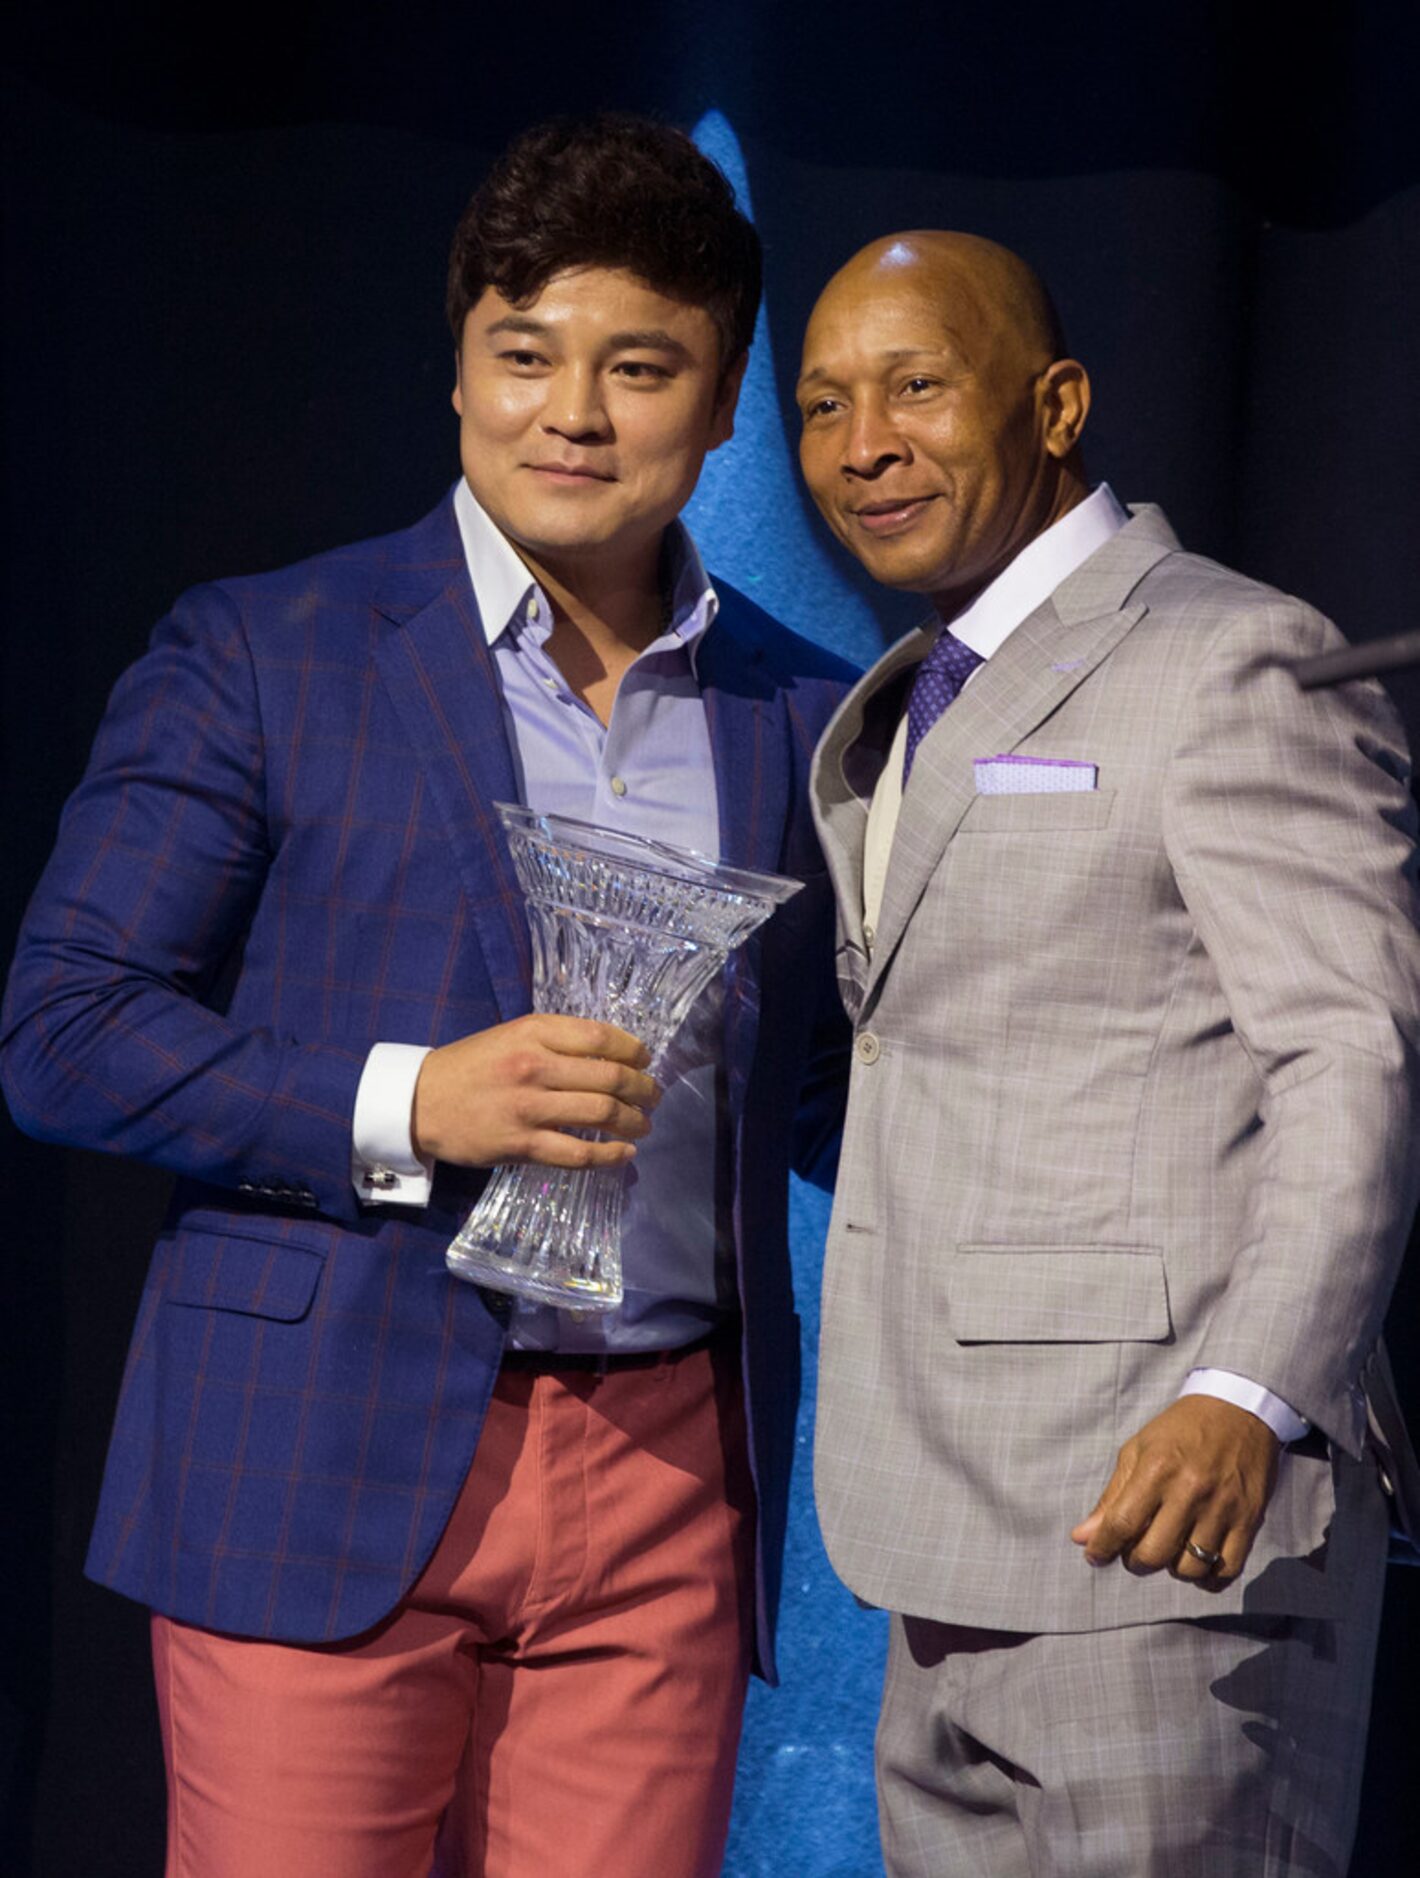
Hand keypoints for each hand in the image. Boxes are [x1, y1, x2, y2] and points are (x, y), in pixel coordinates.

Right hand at [411, 1015, 658, 1170]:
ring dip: (634, 1121)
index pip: (600, 1038)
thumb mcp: (510, 1036)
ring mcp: (528, 1108)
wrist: (419, 1101)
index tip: (646, 1061)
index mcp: (533, 1032)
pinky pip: (577, 1153)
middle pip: (609, 1077)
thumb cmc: (469, 1066)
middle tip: (654, 1096)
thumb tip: (609, 1055)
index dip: (634, 1051)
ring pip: (600, 1114)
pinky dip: (609, 1155)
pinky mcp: (521, 1145)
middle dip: (643, 1089)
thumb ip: (555, 1041)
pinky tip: (624, 1152)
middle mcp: (534, 1066)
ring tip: (644, 1124)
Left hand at [1070, 1395, 1279, 1583]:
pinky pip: (1227, 1570)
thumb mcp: (1138, 1450)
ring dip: (1172, 1569)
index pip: (1121, 1524)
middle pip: (1153, 1554)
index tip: (1095, 1555)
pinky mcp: (1250, 1520)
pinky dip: (1208, 1579)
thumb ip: (1111, 1497)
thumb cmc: (1181, 1429)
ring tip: (1169, 1550)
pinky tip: (1198, 1563)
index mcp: (1157, 1469)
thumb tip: (1082, 1537)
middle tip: (1135, 1552)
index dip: (1102, 1548)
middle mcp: (1189, 1491)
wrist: (1238, 1409)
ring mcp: (1222, 1508)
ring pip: (1190, 1569)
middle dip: (1135, 1562)